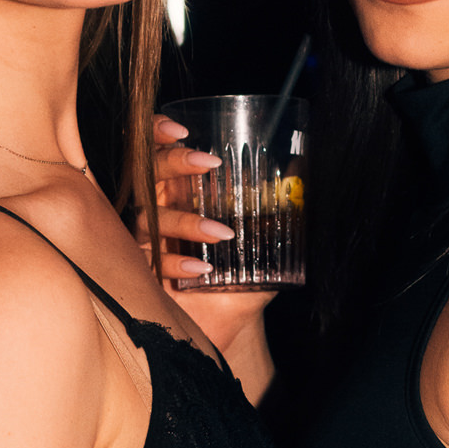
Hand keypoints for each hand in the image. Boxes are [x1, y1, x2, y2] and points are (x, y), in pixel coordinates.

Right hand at [140, 115, 276, 395]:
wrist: (231, 318)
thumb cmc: (241, 271)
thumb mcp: (264, 234)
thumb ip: (278, 204)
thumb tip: (302, 166)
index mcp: (177, 192)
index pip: (158, 152)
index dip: (158, 133)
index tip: (181, 129)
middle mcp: (157, 210)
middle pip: (148, 174)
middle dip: (174, 163)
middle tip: (208, 163)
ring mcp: (147, 243)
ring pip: (151, 219)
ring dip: (187, 222)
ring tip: (222, 233)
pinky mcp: (146, 275)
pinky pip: (154, 263)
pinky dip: (177, 264)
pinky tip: (200, 269)